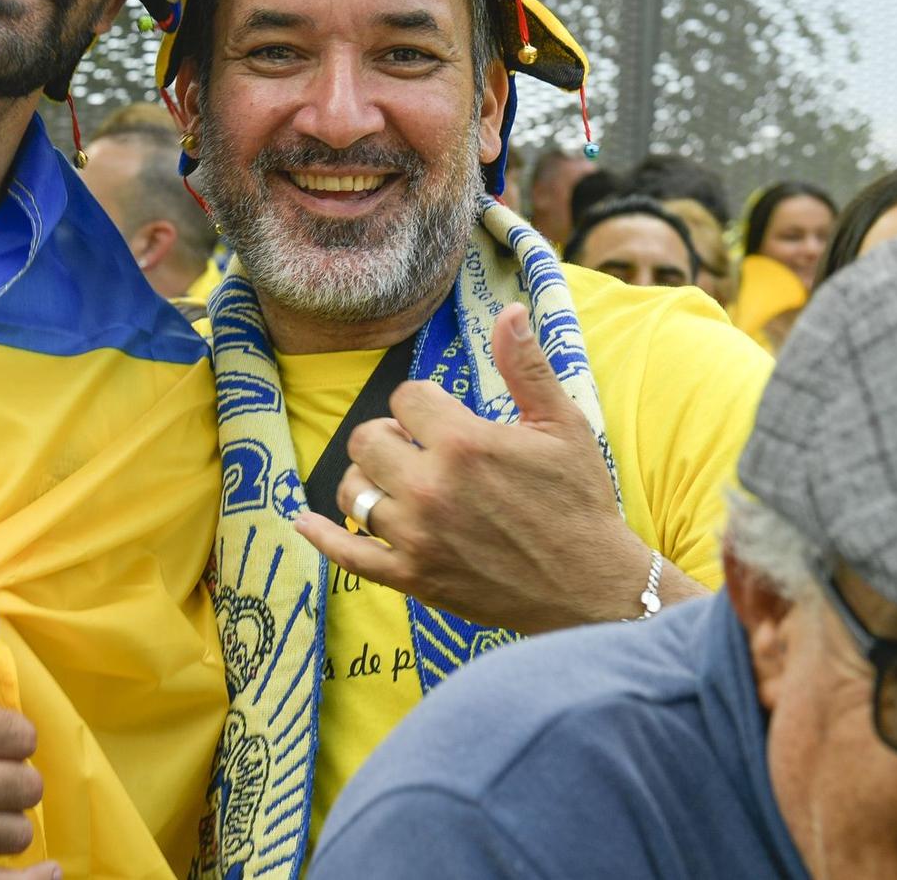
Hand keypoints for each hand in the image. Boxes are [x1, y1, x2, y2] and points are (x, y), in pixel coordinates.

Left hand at [295, 303, 679, 632]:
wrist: (592, 587)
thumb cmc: (580, 501)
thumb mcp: (563, 425)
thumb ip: (526, 366)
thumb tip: (509, 310)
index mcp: (464, 443)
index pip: (404, 398)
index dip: (423, 404)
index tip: (447, 420)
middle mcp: (431, 487)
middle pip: (367, 439)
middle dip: (389, 436)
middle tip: (418, 448)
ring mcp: (416, 536)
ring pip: (353, 489)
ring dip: (366, 478)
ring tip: (396, 481)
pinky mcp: (411, 577)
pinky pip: (348, 554)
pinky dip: (322, 536)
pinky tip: (304, 521)